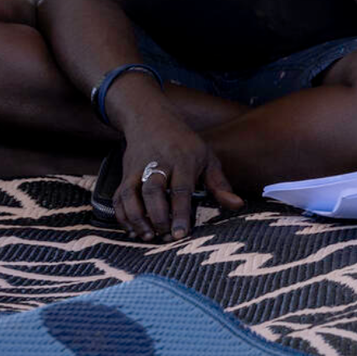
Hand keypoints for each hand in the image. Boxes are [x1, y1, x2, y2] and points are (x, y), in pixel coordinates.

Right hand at [113, 111, 241, 241]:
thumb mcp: (208, 158)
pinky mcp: (125, 174)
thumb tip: (237, 205)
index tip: (181, 233)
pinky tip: (132, 229)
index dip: (180, 212)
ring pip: (131, 193)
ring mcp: (138, 169)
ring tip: (148, 236)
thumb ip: (220, 184)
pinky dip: (122, 214)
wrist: (151, 119)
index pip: (181, 189)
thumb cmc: (185, 144)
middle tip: (165, 236)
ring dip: (137, 217)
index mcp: (183, 160)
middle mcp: (158, 164)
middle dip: (158, 216)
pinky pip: (119, 196)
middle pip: (153, 190)